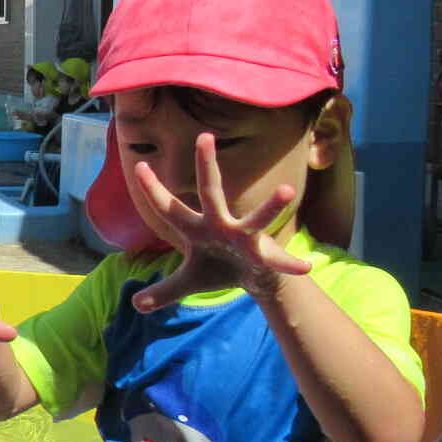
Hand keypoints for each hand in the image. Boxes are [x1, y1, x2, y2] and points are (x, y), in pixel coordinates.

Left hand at [127, 139, 312, 312]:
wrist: (253, 278)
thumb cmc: (218, 269)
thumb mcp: (188, 282)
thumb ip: (164, 290)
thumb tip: (135, 304)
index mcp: (197, 229)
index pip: (169, 208)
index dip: (154, 190)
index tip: (139, 166)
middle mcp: (221, 225)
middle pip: (211, 191)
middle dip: (206, 166)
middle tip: (204, 137)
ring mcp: (245, 237)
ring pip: (258, 219)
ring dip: (272, 207)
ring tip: (287, 191)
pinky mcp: (265, 254)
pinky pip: (279, 260)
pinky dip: (291, 264)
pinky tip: (305, 267)